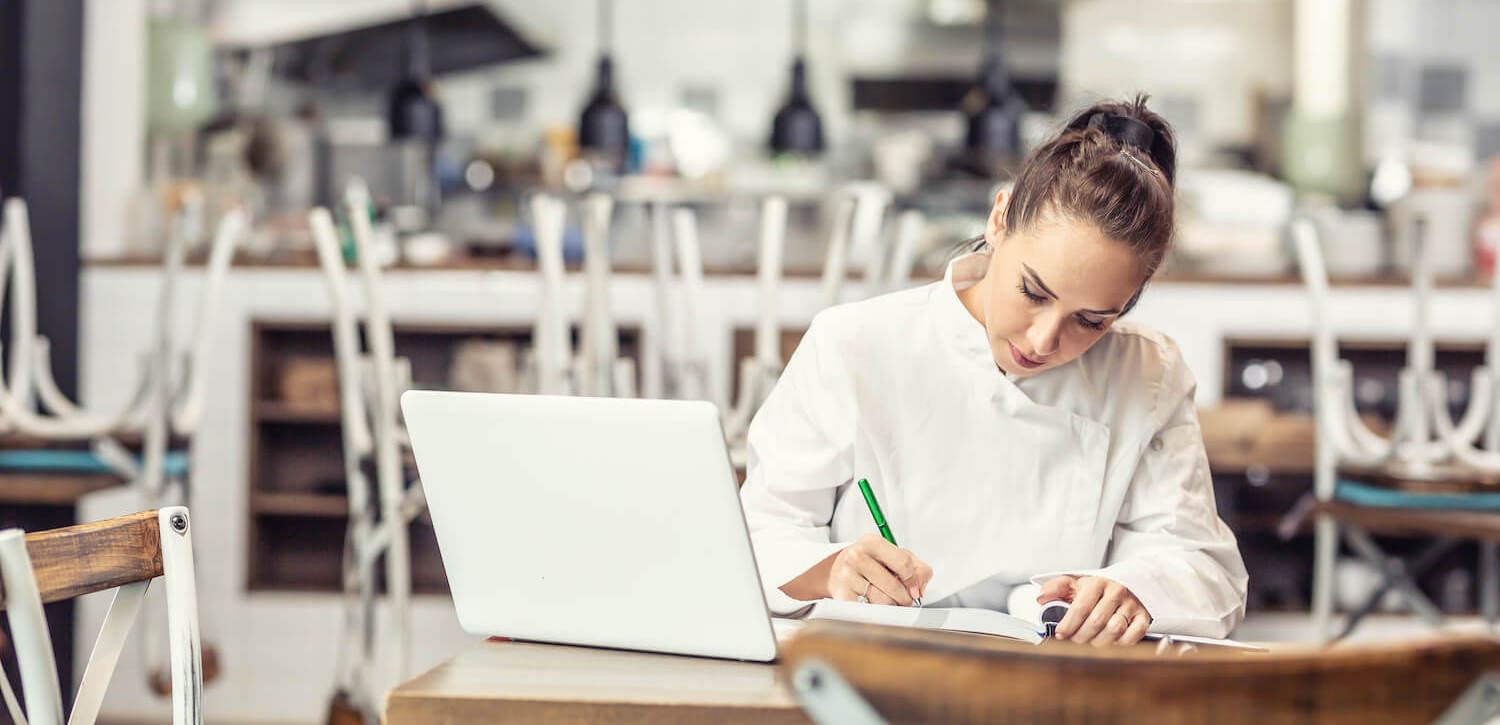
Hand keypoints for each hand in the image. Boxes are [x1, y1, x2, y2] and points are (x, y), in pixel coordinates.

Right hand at [828, 534, 933, 605]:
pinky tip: (873, 603)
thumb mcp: (893, 556)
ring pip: (883, 601)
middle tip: (903, 599)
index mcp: (872, 542)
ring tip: (887, 600)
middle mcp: (856, 556)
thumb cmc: (870, 563)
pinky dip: (877, 611)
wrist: (836, 570)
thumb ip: (916, 568)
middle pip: (894, 586)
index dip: (913, 580)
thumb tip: (919, 589)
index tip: (914, 589)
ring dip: (891, 605)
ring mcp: (847, 575)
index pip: (904, 563)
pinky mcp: (842, 594)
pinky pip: (870, 610)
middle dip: (904, 598)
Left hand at [1037, 575, 1151, 646]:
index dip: (1069, 624)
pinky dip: (1121, 643)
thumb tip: (1041, 597)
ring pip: (1114, 629)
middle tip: (1074, 640)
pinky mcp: (1144, 616)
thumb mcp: (1074, 583)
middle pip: (1096, 621)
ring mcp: (1132, 604)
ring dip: (1099, 641)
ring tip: (1091, 640)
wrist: (1126, 583)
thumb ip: (1056, 588)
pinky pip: (1134, 635)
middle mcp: (1116, 591)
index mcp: (1097, 583)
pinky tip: (1111, 640)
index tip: (1060, 634)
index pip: (1081, 607)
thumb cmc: (1096, 588)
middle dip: (1081, 636)